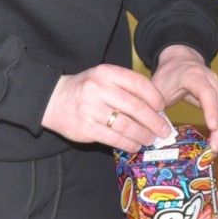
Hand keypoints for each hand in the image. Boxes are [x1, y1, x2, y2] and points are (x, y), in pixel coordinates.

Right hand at [41, 64, 173, 151]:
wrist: (53, 100)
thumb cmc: (86, 89)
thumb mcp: (104, 78)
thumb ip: (126, 87)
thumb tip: (155, 107)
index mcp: (107, 73)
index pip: (139, 83)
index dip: (155, 97)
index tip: (162, 107)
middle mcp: (99, 89)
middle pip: (136, 107)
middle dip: (154, 121)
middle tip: (164, 130)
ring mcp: (91, 109)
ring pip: (126, 125)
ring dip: (143, 134)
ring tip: (151, 139)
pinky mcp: (86, 128)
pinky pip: (113, 138)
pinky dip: (128, 143)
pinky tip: (135, 145)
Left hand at [151, 45, 217, 151]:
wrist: (180, 60)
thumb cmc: (168, 74)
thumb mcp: (157, 86)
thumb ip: (156, 105)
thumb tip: (156, 129)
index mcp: (194, 76)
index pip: (207, 92)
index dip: (211, 109)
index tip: (212, 127)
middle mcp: (211, 80)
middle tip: (214, 148)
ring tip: (215, 149)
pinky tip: (217, 141)